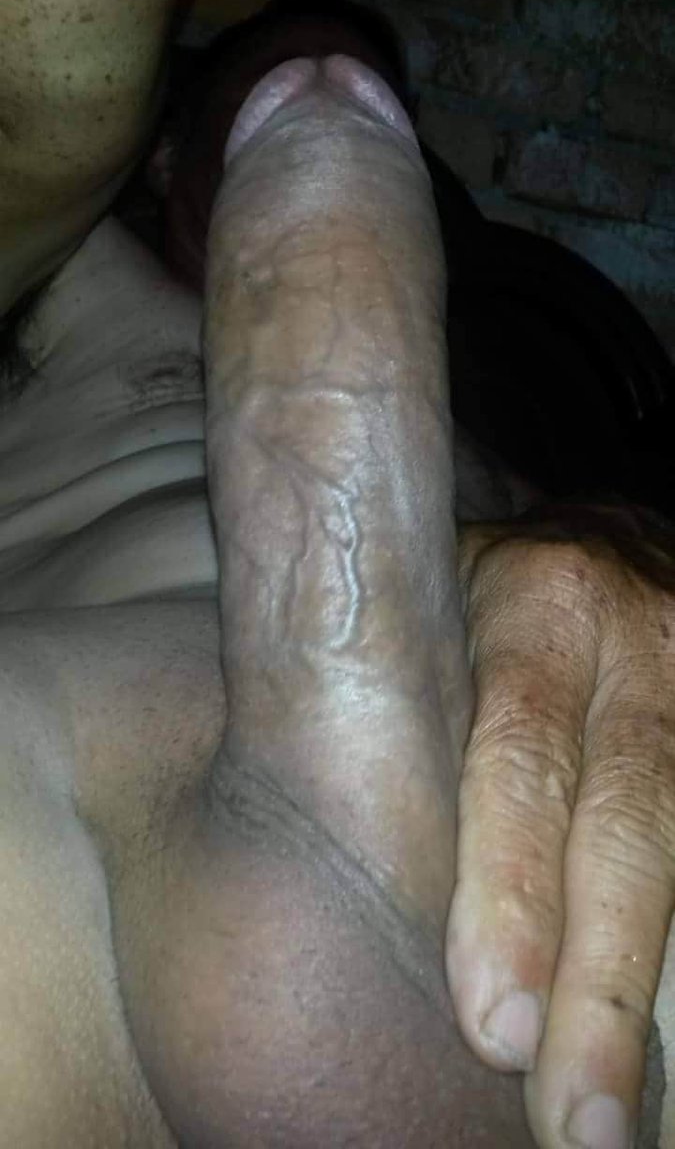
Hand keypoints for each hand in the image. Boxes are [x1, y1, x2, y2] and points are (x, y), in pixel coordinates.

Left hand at [447, 502, 674, 1148]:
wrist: (608, 545)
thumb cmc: (489, 601)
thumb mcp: (441, 611)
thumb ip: (418, 709)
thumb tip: (340, 874)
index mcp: (540, 607)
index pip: (522, 756)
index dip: (512, 894)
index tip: (494, 1027)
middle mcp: (635, 640)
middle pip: (631, 824)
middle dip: (604, 985)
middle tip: (574, 1123)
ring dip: (661, 990)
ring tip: (629, 1114)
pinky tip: (665, 1039)